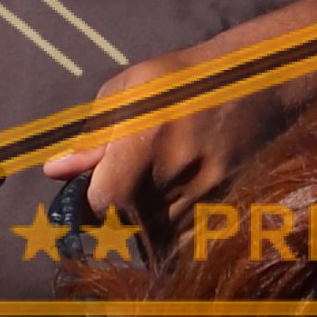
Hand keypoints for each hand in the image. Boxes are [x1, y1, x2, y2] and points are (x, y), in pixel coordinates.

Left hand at [39, 51, 301, 235]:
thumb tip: (56, 171)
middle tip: (118, 199)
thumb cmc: (183, 78)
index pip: (103, 202)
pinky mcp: (230, 204)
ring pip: (160, 237)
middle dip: (116, 219)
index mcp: (145, 138)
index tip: (88, 202)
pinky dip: (176, 234)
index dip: (89, 209)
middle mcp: (176, 171)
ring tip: (148, 200)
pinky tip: (173, 211)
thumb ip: (93, 134)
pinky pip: (190, 238)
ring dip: (145, 229)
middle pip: (129, 225)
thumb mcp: (130, 89)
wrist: (260, 79)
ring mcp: (207, 192)